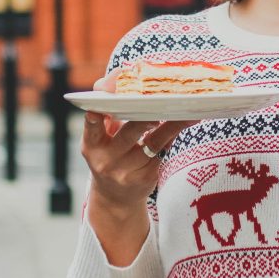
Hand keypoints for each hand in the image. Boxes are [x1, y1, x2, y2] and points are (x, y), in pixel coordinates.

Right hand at [81, 68, 194, 211]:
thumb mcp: (101, 137)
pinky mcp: (144, 179)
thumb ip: (108, 114)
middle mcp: (105, 160)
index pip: (91, 128)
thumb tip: (125, 79)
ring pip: (153, 143)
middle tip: (160, 103)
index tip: (98, 109)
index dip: (94, 119)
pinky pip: (162, 153)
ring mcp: (125, 172)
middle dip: (146, 117)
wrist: (115, 197)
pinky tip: (185, 124)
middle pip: (130, 132)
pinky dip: (173, 137)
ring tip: (187, 111)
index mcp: (91, 144)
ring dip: (172, 125)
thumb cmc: (110, 154)